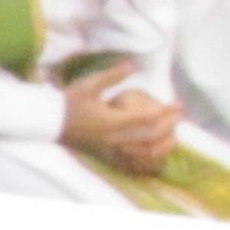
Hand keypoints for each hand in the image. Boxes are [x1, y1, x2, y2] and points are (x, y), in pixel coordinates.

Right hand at [57, 60, 182, 170]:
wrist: (50, 122)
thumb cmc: (68, 102)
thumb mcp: (89, 84)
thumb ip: (113, 75)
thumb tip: (133, 64)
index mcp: (112, 120)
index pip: (147, 118)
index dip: (166, 111)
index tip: (179, 104)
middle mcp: (114, 138)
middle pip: (151, 136)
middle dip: (169, 126)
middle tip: (179, 115)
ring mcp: (111, 150)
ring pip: (145, 153)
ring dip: (163, 145)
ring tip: (173, 135)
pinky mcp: (107, 156)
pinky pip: (133, 164)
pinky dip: (148, 162)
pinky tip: (157, 156)